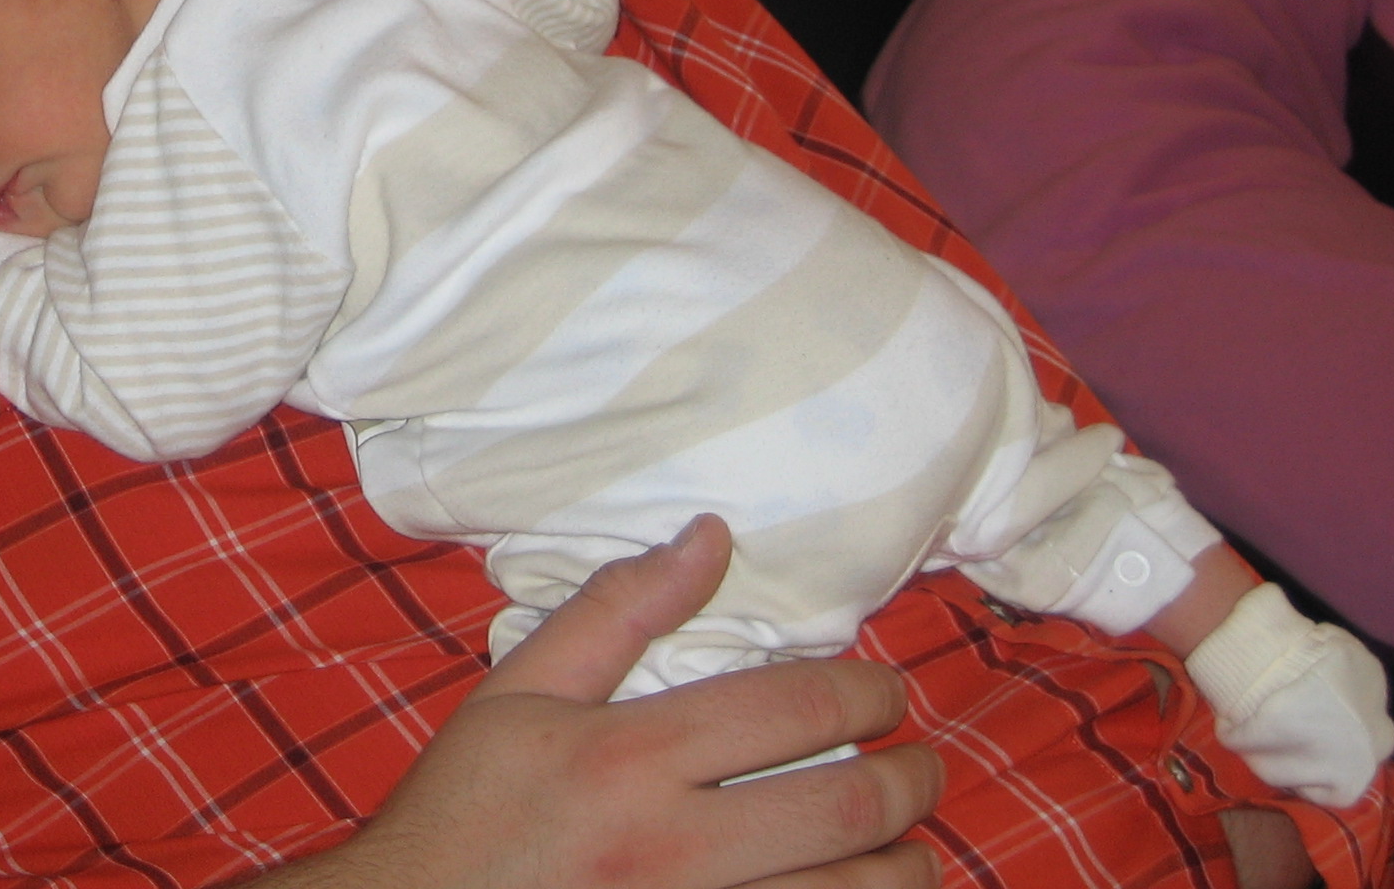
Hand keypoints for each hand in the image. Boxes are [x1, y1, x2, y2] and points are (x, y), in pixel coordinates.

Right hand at [280, 516, 941, 888]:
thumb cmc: (467, 806)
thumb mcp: (520, 692)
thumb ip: (615, 611)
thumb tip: (708, 537)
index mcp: (631, 758)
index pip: (789, 712)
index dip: (863, 693)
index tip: (887, 691)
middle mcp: (674, 846)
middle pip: (842, 811)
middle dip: (911, 783)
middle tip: (925, 767)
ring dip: (904, 870)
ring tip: (913, 847)